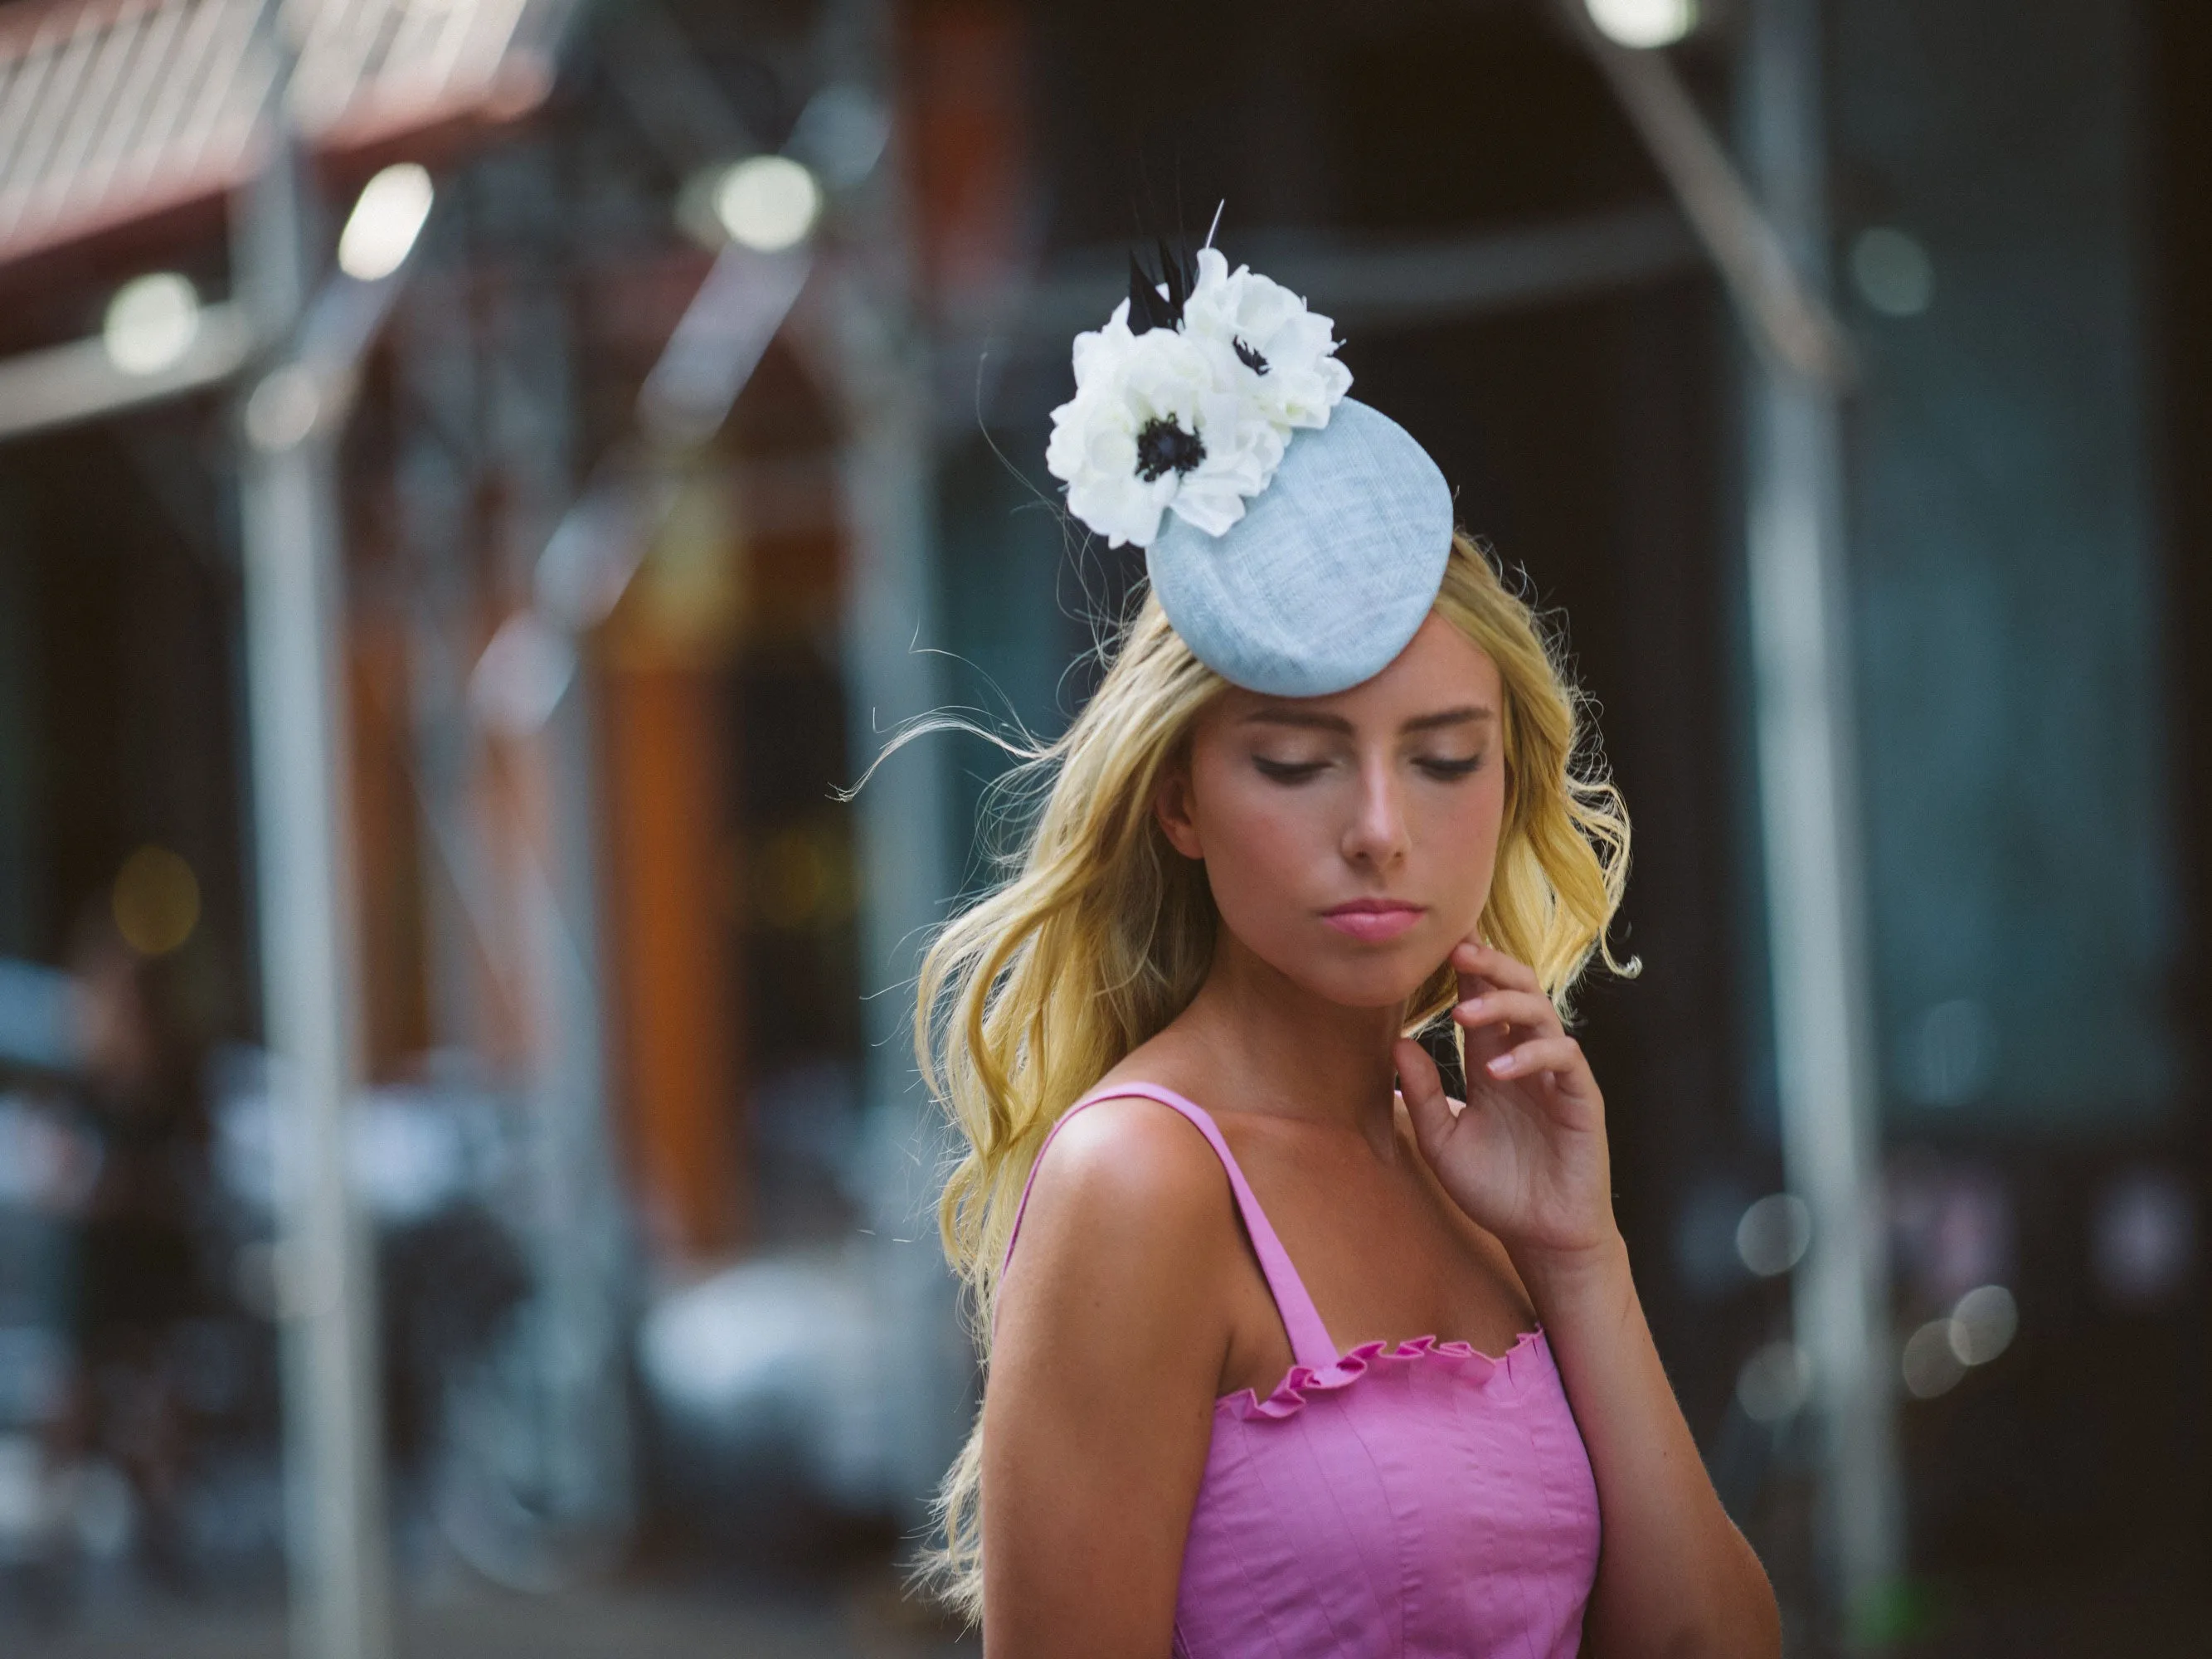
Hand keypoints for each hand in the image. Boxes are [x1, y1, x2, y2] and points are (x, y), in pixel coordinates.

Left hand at [1393, 940, 1618, 1282]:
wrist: (1540, 1235)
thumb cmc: (1495, 1190)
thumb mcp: (1442, 1143)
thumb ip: (1423, 1095)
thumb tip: (1398, 1043)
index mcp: (1490, 1063)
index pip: (1480, 1001)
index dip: (1466, 970)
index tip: (1437, 941)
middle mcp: (1524, 1059)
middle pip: (1516, 991)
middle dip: (1489, 967)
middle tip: (1457, 952)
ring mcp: (1555, 1075)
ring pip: (1541, 1013)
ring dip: (1503, 1004)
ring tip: (1464, 1015)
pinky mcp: (1581, 1097)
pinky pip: (1563, 1057)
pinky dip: (1530, 1055)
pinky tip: (1497, 1070)